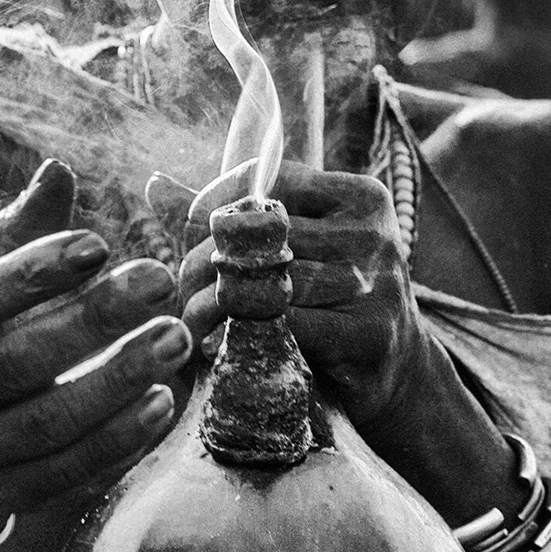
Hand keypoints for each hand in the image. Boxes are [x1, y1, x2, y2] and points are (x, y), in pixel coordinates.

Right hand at [0, 160, 191, 550]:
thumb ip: (11, 234)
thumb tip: (59, 172)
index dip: (32, 272)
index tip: (100, 242)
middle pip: (14, 362)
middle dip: (93, 320)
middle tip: (161, 280)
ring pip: (44, 425)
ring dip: (117, 382)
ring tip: (175, 339)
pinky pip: (64, 475)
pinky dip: (117, 442)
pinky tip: (163, 405)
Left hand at [178, 161, 431, 433]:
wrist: (395, 371)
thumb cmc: (329, 300)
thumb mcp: (293, 248)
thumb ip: (230, 218)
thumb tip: (155, 184)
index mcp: (360, 197)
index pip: (272, 180)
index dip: (222, 205)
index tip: (196, 238)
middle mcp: (375, 232)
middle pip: (268, 234)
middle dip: (214, 260)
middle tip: (182, 288)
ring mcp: (380, 282)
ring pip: (274, 281)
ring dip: (223, 303)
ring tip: (194, 319)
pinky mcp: (370, 333)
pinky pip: (290, 324)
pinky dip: (252, 334)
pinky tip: (227, 344)